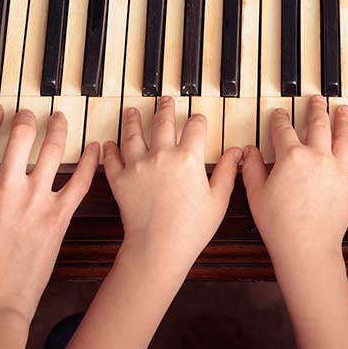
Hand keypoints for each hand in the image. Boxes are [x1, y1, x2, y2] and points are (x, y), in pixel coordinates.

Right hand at [0, 104, 98, 331]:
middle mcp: (6, 187)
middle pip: (21, 134)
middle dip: (26, 117)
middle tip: (29, 113)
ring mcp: (35, 200)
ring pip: (53, 149)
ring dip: (58, 128)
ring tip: (60, 120)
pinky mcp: (59, 217)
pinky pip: (81, 182)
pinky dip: (91, 161)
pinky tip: (95, 149)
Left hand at [60, 98, 240, 348]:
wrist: (158, 248)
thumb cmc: (192, 229)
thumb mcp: (218, 200)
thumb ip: (228, 172)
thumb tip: (238, 152)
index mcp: (189, 158)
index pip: (196, 127)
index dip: (199, 120)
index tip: (199, 119)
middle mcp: (161, 155)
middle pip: (163, 122)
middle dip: (165, 108)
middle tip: (164, 100)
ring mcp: (137, 165)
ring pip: (133, 134)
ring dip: (133, 119)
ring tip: (133, 111)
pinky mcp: (119, 180)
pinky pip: (112, 158)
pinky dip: (110, 149)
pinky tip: (109, 143)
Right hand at [241, 96, 347, 348]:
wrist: (305, 247)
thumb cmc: (277, 224)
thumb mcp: (255, 193)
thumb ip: (251, 168)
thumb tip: (248, 152)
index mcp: (292, 156)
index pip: (284, 129)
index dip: (280, 118)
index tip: (279, 113)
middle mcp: (319, 157)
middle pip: (319, 125)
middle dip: (317, 109)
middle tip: (318, 100)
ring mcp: (339, 172)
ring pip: (345, 139)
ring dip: (346, 122)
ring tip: (345, 110)